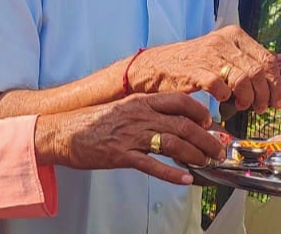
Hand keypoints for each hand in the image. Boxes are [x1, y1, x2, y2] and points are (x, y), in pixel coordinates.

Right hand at [35, 92, 224, 185]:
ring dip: (194, 155)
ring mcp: (130, 136)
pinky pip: (152, 165)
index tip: (210, 123)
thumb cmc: (91, 121)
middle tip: (217, 150)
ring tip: (206, 164)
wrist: (62, 132)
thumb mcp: (121, 108)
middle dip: (205, 139)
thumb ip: (145, 112)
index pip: (178, 100)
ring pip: (172, 144)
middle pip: (182, 125)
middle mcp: (138, 115)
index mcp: (138, 101)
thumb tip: (171, 122)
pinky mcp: (121, 155)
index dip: (199, 112)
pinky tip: (185, 179)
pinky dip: (172, 174)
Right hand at [129, 25, 280, 112]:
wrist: (157, 66)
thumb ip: (256, 58)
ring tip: (243, 106)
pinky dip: (227, 98)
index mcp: (233, 34)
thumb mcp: (226, 54)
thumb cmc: (193, 63)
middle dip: (265, 95)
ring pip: (244, 80)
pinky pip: (221, 87)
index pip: (268, 58)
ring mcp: (208, 54)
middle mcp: (222, 41)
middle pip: (259, 71)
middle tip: (260, 107)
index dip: (276, 83)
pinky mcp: (195, 71)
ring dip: (248, 99)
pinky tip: (224, 101)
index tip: (276, 100)